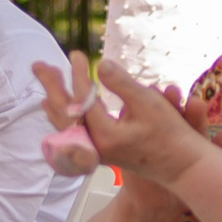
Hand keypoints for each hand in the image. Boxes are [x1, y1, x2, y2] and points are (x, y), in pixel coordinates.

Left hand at [35, 57, 213, 188]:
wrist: (183, 168)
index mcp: (104, 135)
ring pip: (66, 123)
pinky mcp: (102, 151)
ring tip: (45, 80)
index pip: (83, 99)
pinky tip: (53, 105)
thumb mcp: (148, 104)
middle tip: (39, 65)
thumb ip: (122, 84)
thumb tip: (100, 64)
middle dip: (52, 86)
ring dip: (54, 98)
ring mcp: (97, 151)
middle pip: (65, 113)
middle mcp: (95, 146)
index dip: (78, 74)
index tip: (76, 54)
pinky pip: (73, 131)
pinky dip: (62, 115)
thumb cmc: (171, 135)